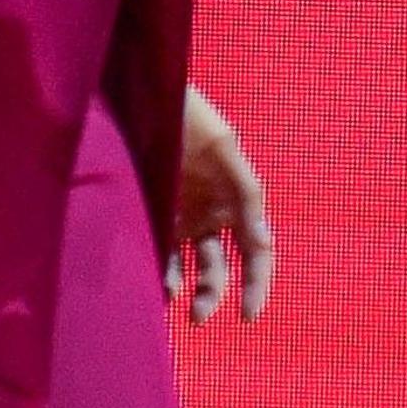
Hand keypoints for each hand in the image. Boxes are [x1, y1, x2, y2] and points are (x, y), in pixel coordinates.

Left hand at [168, 85, 270, 325]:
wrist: (143, 91)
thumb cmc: (187, 114)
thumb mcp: (223, 146)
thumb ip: (247, 191)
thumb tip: (263, 240)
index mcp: (238, 198)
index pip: (257, 251)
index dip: (258, 283)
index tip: (249, 314)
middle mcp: (213, 212)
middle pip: (222, 267)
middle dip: (214, 295)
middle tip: (198, 316)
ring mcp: (183, 214)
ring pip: (190, 267)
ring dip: (186, 290)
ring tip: (173, 301)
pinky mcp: (153, 212)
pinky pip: (160, 252)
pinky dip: (159, 272)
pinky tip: (151, 283)